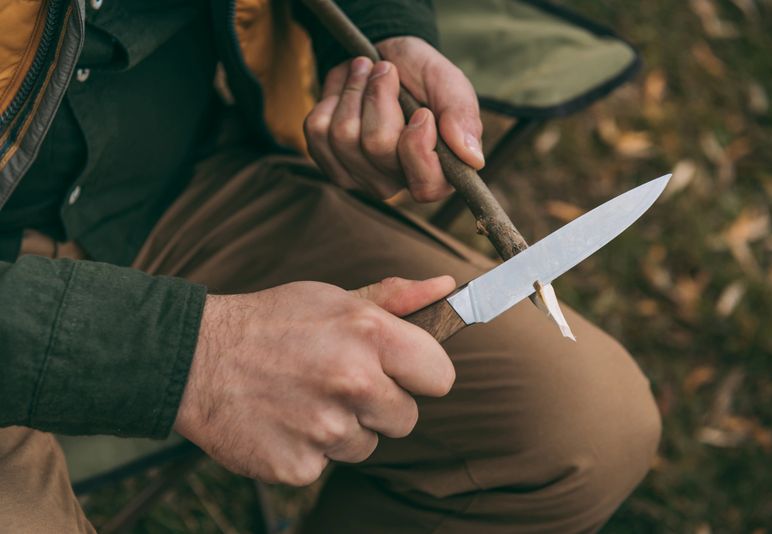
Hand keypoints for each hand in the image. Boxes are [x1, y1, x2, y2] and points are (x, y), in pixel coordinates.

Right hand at [174, 276, 455, 485]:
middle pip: (407, 419)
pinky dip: (308, 450)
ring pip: (366, 445)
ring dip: (343, 429)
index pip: (440, 377)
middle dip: (381, 405)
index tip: (401, 372)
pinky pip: (326, 466)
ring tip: (305, 398)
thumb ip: (394, 298)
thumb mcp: (333, 297)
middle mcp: (354, 383)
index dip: (421, 375)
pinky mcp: (299, 467)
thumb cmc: (272, 322)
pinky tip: (284, 421)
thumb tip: (447, 287)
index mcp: (370, 335)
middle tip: (338, 382)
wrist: (196, 359)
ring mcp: (326, 430)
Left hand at [304, 36, 483, 201]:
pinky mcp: (329, 162)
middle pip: (376, 146)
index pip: (425, 186)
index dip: (417, 147)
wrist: (385, 58)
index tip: (422, 111)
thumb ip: (462, 117)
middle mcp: (397, 182)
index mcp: (438, 174)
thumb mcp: (450, 85)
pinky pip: (317, 130)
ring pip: (343, 135)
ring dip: (354, 90)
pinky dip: (331, 96)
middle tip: (386, 70)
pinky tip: (346, 89)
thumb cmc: (423, 77)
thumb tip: (473, 159)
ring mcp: (359, 177)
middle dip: (379, 96)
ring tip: (366, 71)